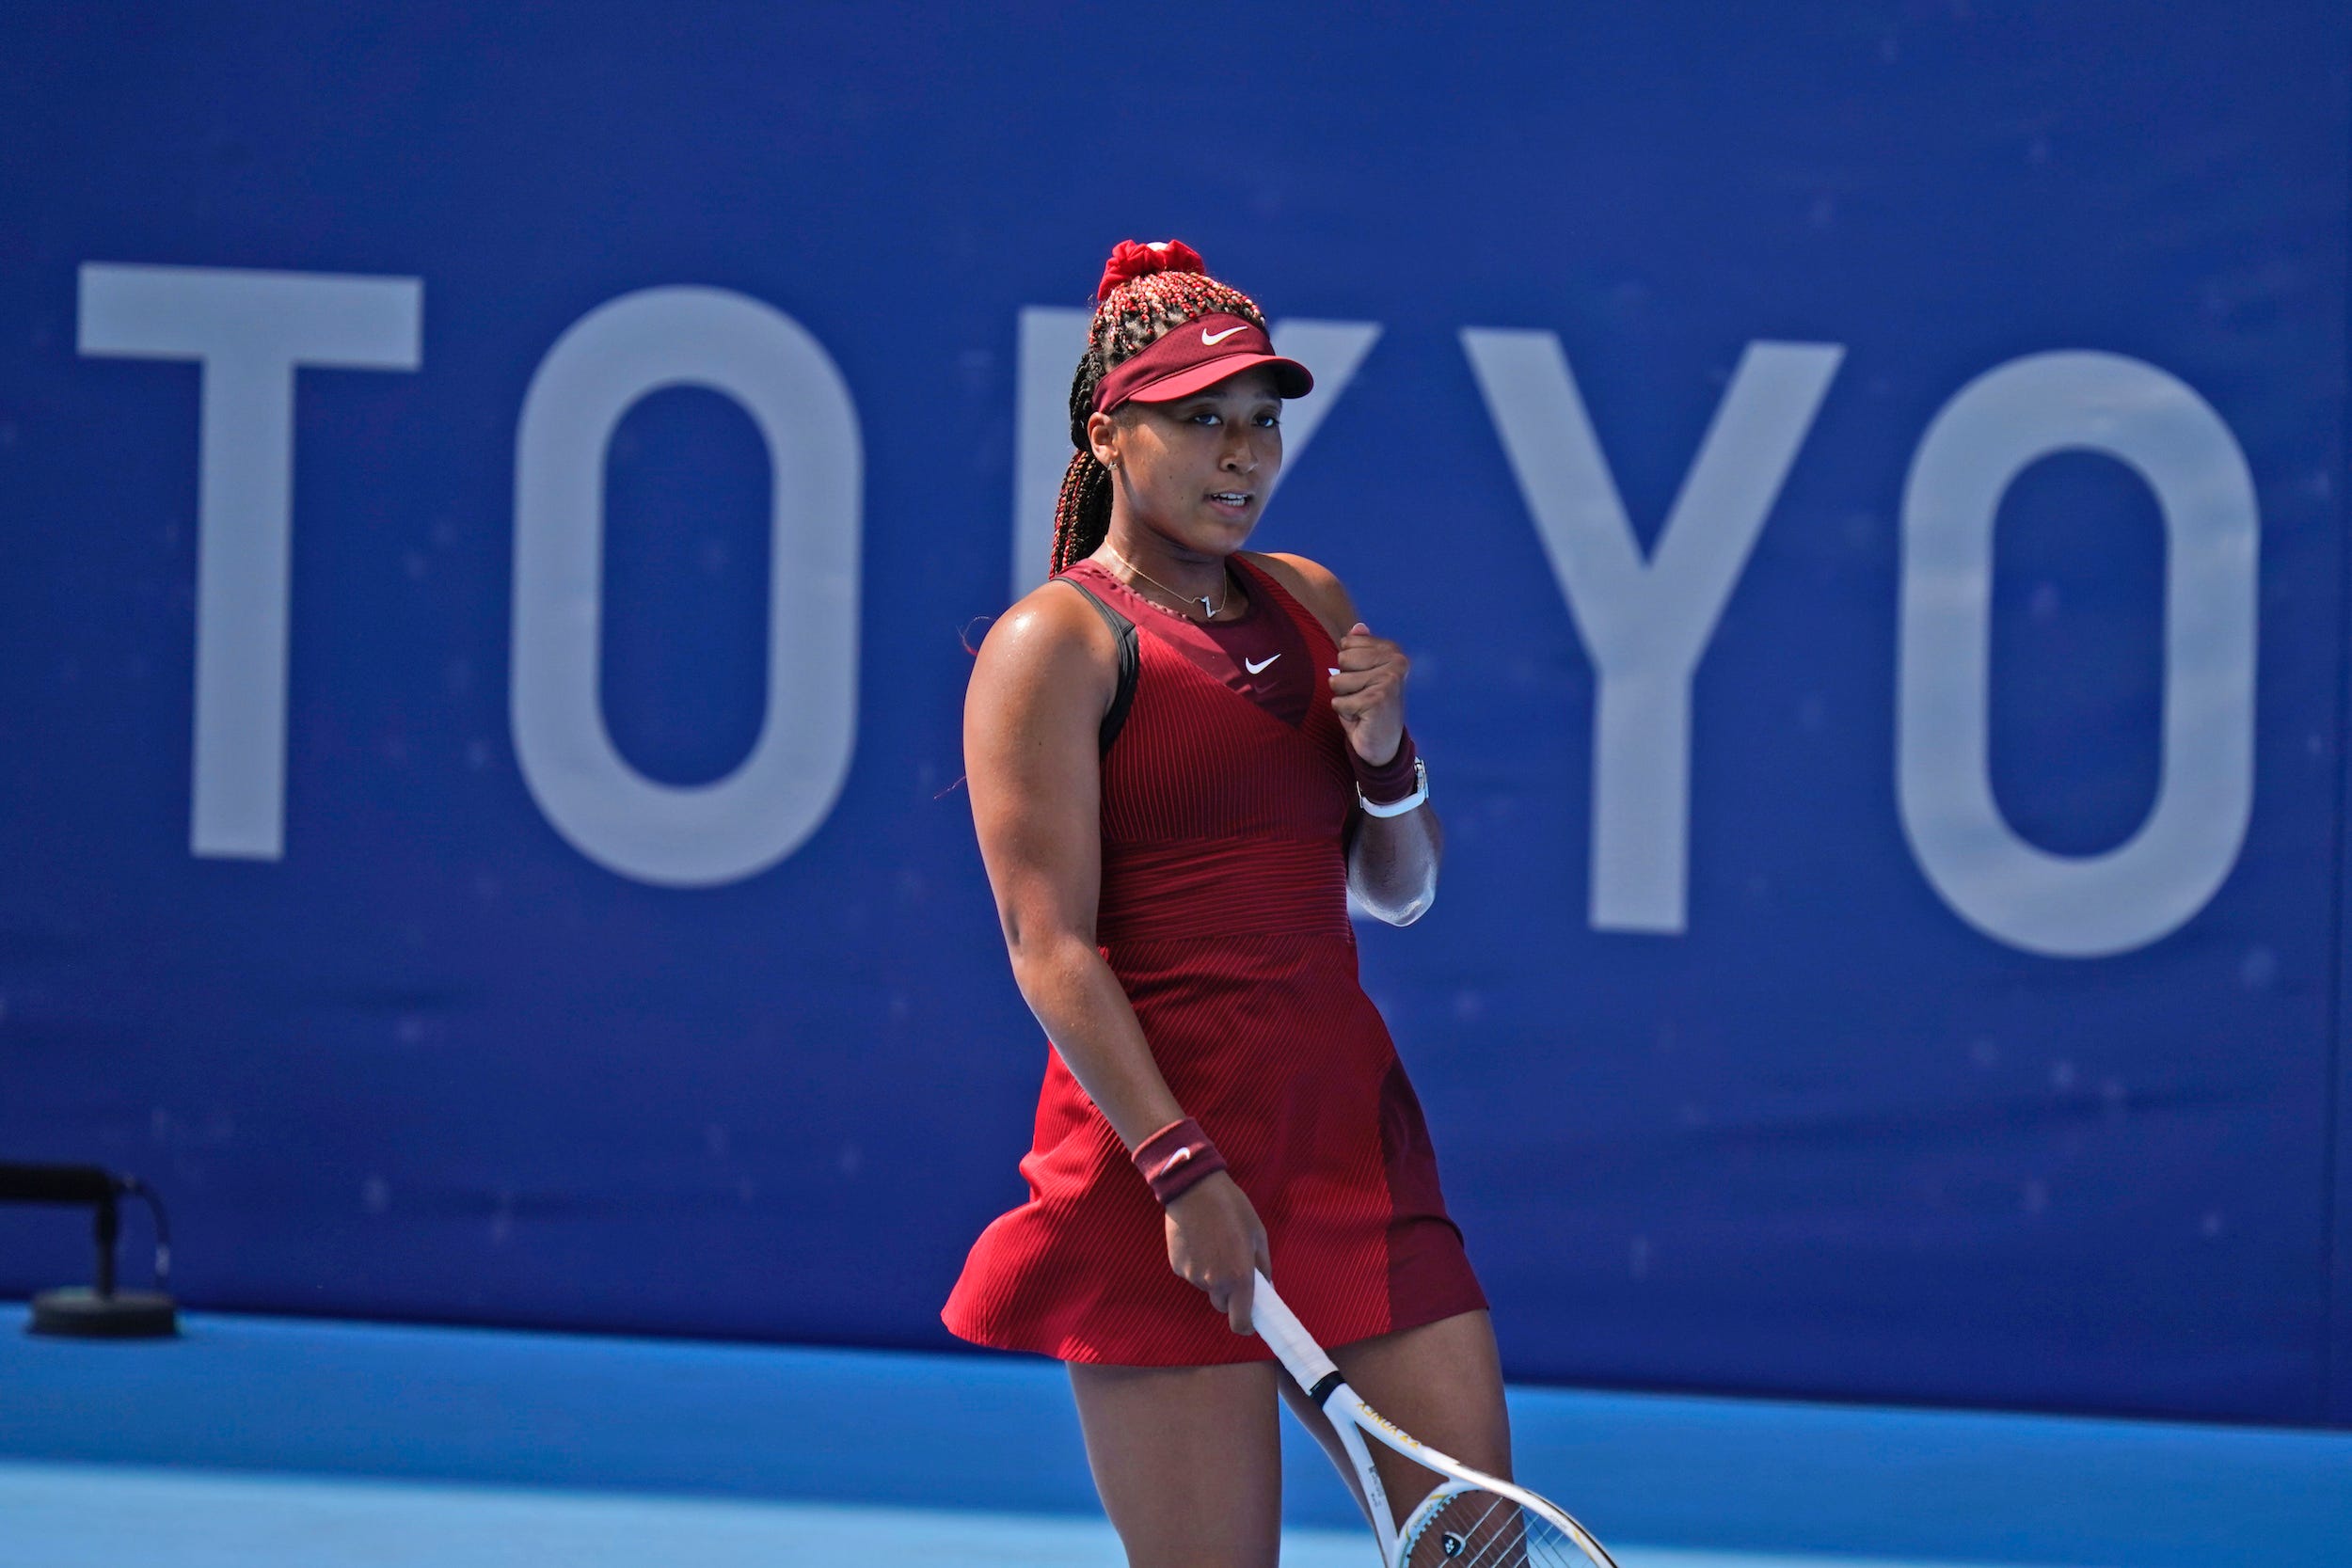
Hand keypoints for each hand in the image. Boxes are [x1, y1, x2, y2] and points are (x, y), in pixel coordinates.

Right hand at [1164, 1170, 1271, 1333]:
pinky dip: (1196, 1265)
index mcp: (1239, 1277)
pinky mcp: (1177, 1267)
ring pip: (1206, 1287)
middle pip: (1222, 1304)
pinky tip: (1198, 1241)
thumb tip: (1267, 1287)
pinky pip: (1191, 1274)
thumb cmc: (1232, 1208)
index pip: (1240, 1322)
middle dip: (1229, 1294)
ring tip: (1214, 1245)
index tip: (1250, 1318)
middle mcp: (1214, 1282)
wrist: (1194, 1188)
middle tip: (1232, 1266)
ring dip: (1212, 1276)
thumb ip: (1263, 1266)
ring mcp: (1192, 1276)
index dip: (1246, 1325)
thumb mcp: (1258, 1234)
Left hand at [1329, 621, 1408, 766]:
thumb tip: (1358, 626)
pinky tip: (1361, 718)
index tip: (1363, 681)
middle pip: (1341, 659)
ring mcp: (1389, 680)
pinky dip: (1344, 714)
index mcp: (1392, 651)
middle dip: (1343, 682)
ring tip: (1360, 708)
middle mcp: (1396, 662)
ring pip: (1337, 681)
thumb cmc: (1368, 706)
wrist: (1383, 744)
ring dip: (1343, 699)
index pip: (1347, 643)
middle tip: (1361, 696)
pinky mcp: (1378, 699)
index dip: (1347, 666)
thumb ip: (1360, 648)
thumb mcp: (1362, 674)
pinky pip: (1339, 701)